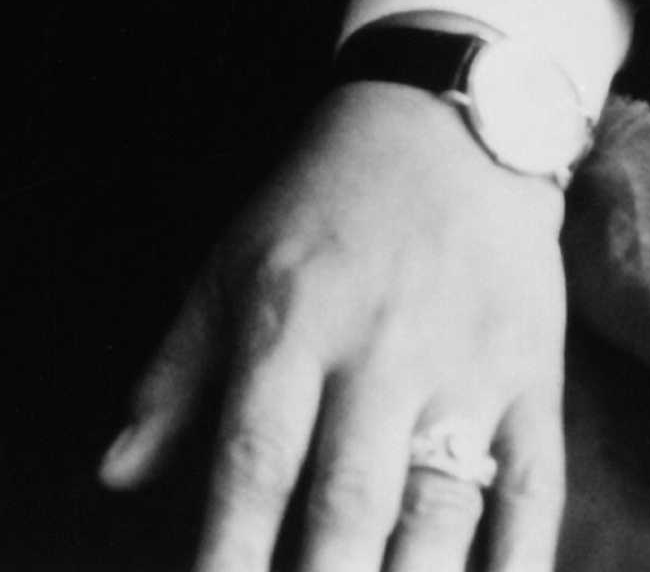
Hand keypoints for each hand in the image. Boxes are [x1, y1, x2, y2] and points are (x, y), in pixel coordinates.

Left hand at [100, 80, 567, 571]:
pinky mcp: (533, 383)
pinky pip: (535, 496)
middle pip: (348, 502)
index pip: (254, 460)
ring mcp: (464, 371)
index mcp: (290, 323)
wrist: (447, 122)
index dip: (230, 552)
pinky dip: (519, 567)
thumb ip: (174, 377)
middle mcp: (377, 353)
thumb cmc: (319, 204)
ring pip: (441, 513)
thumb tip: (114, 475)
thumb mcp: (229, 266)